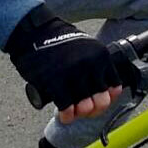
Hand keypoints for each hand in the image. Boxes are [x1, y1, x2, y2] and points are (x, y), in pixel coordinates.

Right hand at [5, 4, 122, 122]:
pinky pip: (67, 107)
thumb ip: (96, 62)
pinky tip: (63, 116)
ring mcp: (74, 74)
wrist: (33, 31)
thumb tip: (105, 87)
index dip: (107, 98)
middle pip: (102, 101)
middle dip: (94, 110)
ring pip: (85, 107)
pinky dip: (66, 116)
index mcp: (101, 56)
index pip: (114, 87)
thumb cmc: (57, 39)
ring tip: (73, 112)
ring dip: (79, 114)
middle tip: (84, 110)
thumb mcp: (86, 46)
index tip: (97, 101)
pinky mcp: (56, 81)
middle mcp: (91, 65)